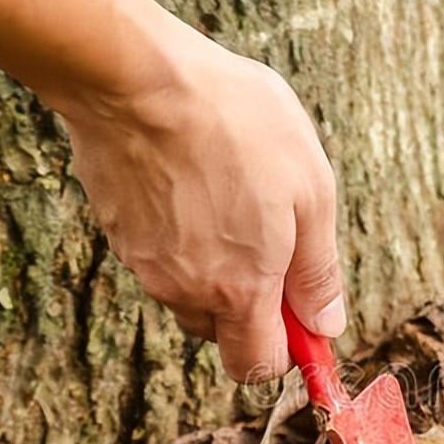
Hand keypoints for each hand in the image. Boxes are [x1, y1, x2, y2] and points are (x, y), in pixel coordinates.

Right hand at [62, 32, 343, 382]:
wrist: (138, 77)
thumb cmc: (236, 124)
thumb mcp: (310, 191)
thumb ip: (317, 271)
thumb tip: (325, 327)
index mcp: (239, 290)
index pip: (257, 366)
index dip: (287, 350)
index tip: (302, 316)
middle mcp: (185, 291)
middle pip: (223, 333)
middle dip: (251, 307)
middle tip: (272, 241)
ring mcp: (144, 264)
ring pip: (189, 294)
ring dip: (216, 269)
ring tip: (231, 196)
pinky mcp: (117, 232)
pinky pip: (160, 256)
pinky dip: (181, 238)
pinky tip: (195, 181)